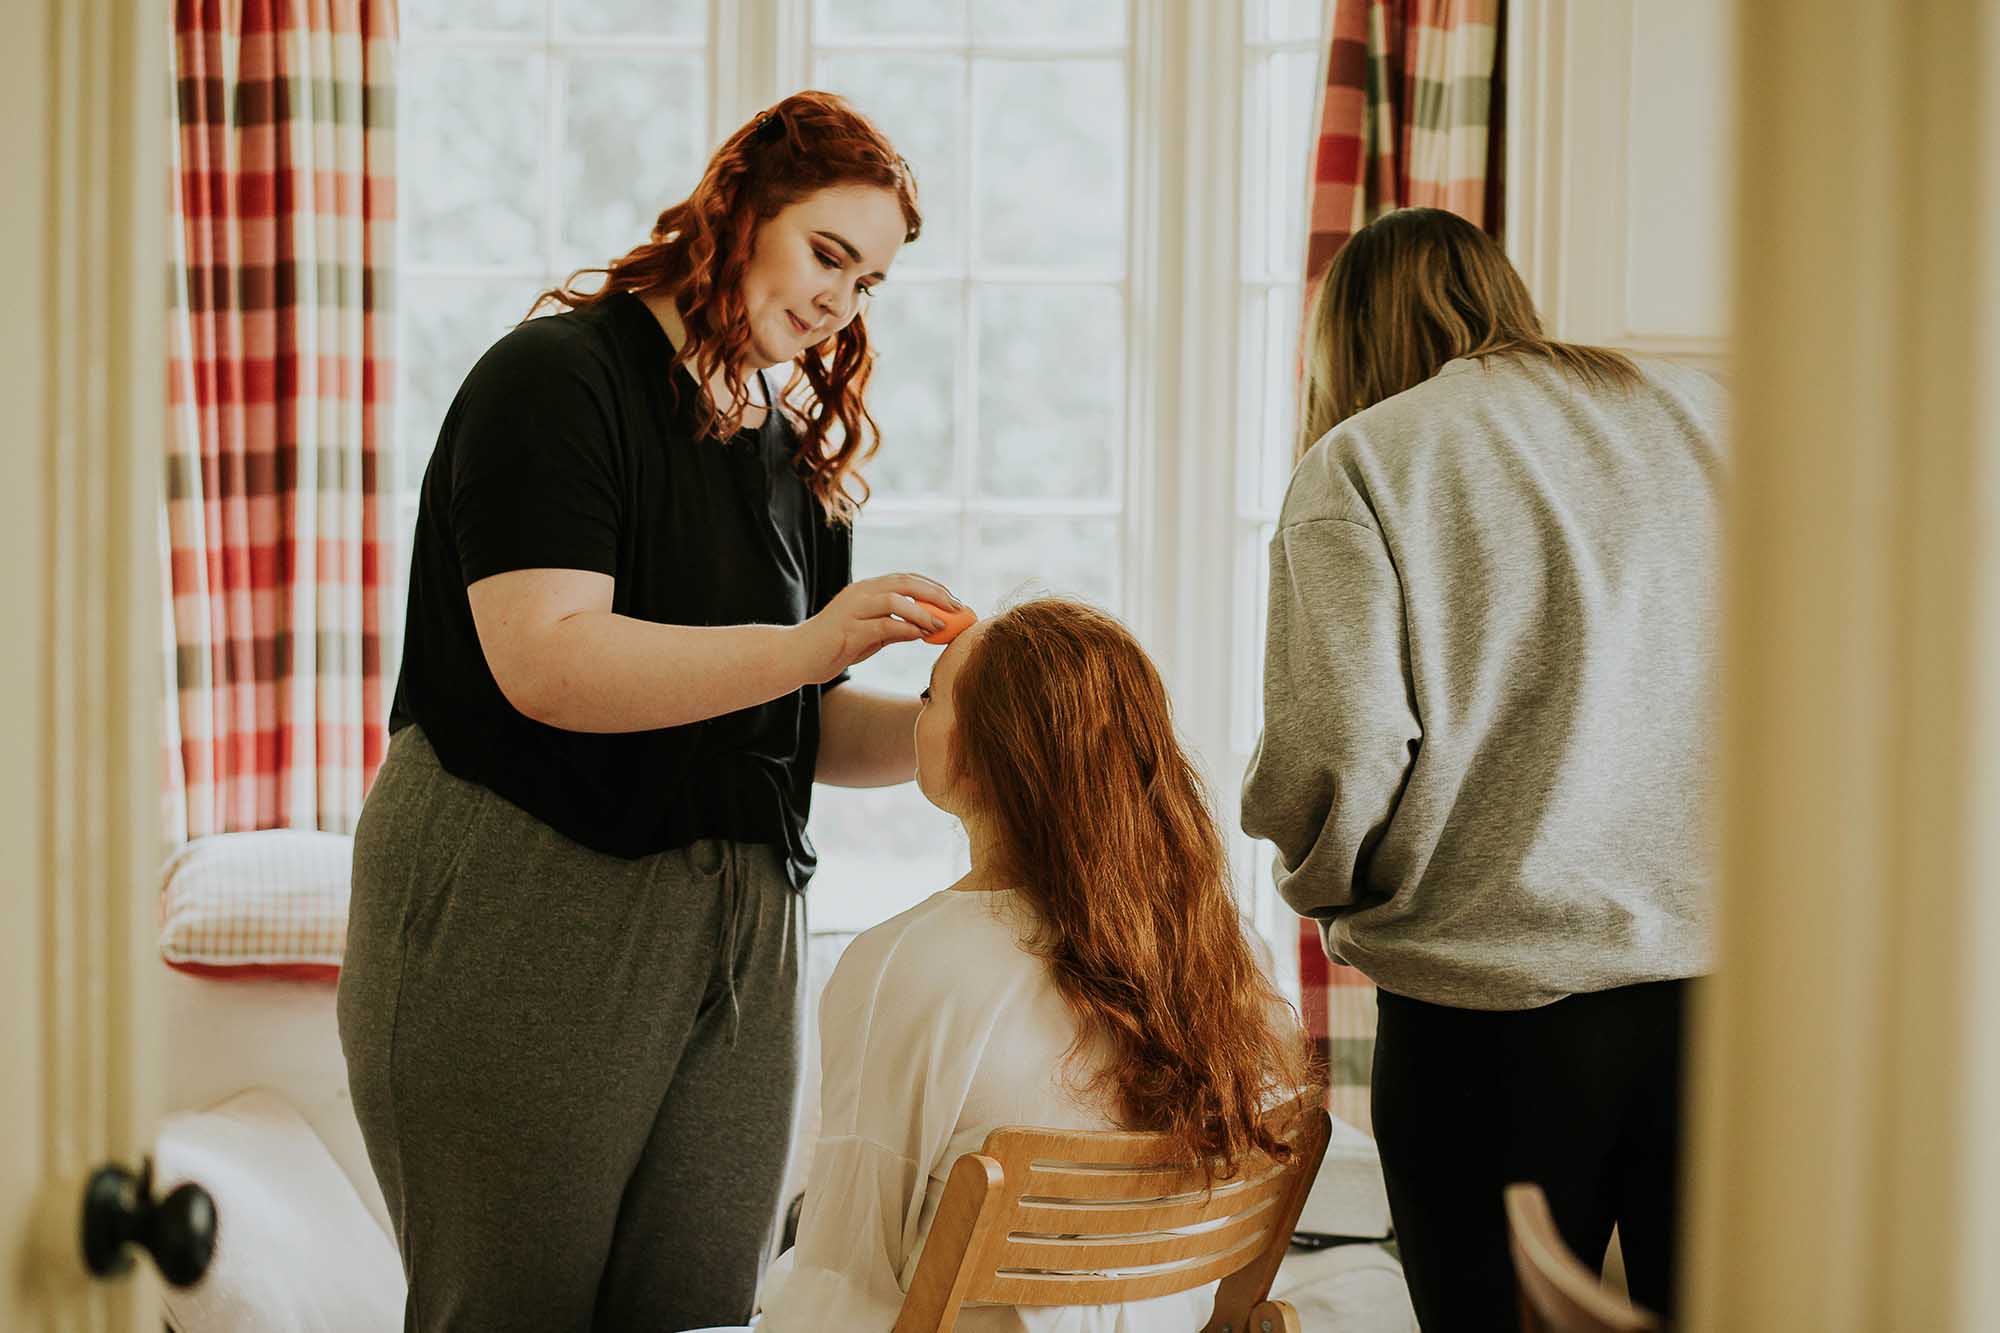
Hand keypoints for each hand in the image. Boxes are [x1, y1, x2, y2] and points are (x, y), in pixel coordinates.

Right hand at [793, 573, 962, 683]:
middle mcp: (860, 593)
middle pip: (904, 583)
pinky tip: (920, 635)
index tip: (954, 600)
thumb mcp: (870, 636)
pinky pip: (882, 625)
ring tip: (941, 625)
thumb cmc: (833, 647)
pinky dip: (904, 629)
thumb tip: (923, 629)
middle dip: (935, 594)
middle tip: (957, 608)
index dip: (933, 586)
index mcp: (866, 590)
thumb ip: (893, 629)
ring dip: (922, 611)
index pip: (906, 579)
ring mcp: (852, 610)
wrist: (796, 656)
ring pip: (894, 600)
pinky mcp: (847, 630)